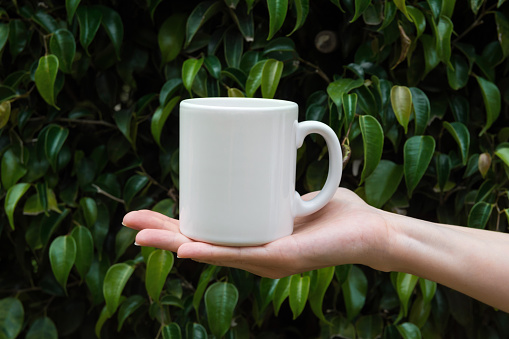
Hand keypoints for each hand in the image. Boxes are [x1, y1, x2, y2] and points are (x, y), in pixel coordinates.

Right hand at [122, 188, 391, 277]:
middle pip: (198, 241)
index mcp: (250, 237)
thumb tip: (262, 147)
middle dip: (162, 232)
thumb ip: (276, 178)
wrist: (373, 232)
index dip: (175, 223)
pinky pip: (238, 255)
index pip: (205, 231)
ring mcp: (264, 258)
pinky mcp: (280, 257)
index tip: (149, 212)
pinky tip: (185, 247)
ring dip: (174, 242)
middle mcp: (252, 251)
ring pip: (209, 250)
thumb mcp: (294, 193)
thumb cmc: (338, 215)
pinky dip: (211, 251)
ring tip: (141, 234)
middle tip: (130, 221)